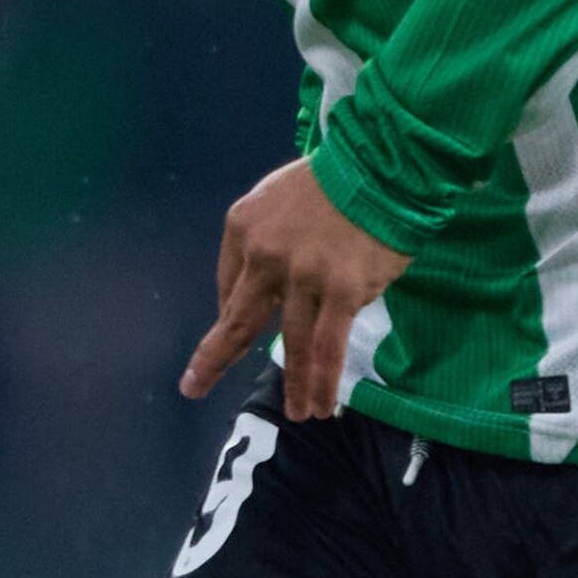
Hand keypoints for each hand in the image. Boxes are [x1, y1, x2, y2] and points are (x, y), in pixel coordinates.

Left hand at [181, 158, 407, 420]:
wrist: (381, 163)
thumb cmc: (333, 179)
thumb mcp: (275, 195)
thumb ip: (262, 239)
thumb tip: (258, 293)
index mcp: (243, 227)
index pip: (229, 285)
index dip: (233, 314)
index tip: (236, 336)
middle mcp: (266, 254)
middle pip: (238, 320)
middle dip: (214, 359)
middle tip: (195, 386)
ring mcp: (304, 275)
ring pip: (292, 342)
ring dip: (296, 383)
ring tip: (300, 414)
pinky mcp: (342, 290)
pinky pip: (328, 346)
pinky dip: (324, 380)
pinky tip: (323, 404)